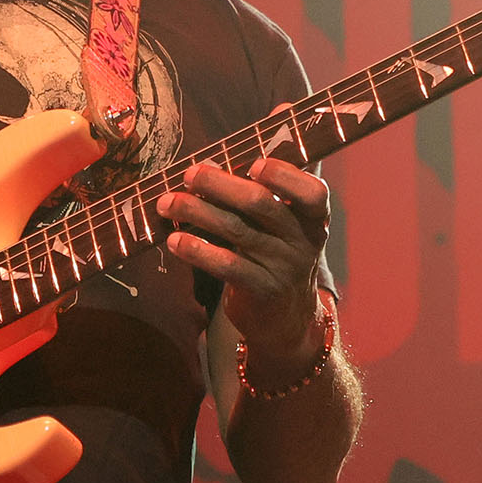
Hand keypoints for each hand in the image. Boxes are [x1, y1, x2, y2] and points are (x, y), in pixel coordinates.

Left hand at [161, 153, 330, 366]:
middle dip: (220, 184)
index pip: (313, 192)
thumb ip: (259, 200)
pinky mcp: (263, 291)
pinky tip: (174, 241)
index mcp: (313, 218)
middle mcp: (303, 241)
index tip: (253, 163)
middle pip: (261, 204)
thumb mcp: (282, 229)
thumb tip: (208, 167)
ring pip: (237, 230)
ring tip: (167, 203)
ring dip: (197, 212)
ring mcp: (285, 268)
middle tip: (189, 175)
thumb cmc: (274, 256)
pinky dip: (197, 250)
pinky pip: (226, 266)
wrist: (286, 320)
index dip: (284, 175)